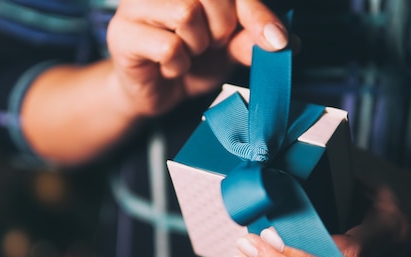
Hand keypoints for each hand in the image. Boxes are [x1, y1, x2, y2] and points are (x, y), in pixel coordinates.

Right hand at [106, 0, 288, 118]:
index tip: (278, 41)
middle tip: (207, 46)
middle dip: (221, 30)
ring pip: (187, 14)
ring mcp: (136, 5)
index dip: (257, 13)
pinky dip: (177, 65)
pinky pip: (168, 45)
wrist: (156, 93)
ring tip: (186, 54)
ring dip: (196, 47)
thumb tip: (287, 40)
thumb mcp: (230, 50)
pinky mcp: (122, 33)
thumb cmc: (190, 62)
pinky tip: (168, 67)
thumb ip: (252, 39)